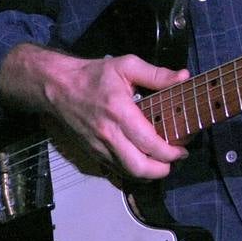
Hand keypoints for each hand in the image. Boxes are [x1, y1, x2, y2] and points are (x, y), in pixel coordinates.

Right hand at [0, 45, 189, 179]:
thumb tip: (184, 78)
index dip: (170, 152)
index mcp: (120, 112)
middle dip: (162, 170)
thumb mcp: (127, 66)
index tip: (182, 149)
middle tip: (174, 161)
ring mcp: (98, 147)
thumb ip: (157, 74)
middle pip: (139, 167)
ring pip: (127, 173)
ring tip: (161, 164)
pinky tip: (141, 162)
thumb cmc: (93, 75)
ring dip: (148, 174)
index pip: (150, 143)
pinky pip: (115, 170)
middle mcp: (109, 134)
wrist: (57, 86)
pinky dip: (131, 172)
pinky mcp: (91, 153)